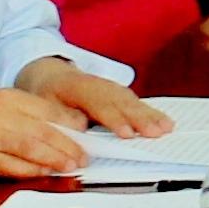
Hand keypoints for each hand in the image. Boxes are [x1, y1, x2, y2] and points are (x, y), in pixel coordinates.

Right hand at [0, 86, 90, 180]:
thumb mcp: (4, 111)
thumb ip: (34, 116)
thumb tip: (75, 127)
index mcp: (8, 96)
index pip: (48, 109)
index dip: (71, 124)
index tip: (88, 137)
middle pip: (42, 129)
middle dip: (68, 145)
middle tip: (84, 157)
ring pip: (29, 146)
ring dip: (54, 158)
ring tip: (71, 166)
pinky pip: (10, 165)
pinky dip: (31, 170)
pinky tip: (45, 173)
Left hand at [28, 58, 161, 134]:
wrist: (47, 74)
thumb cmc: (44, 96)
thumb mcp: (42, 108)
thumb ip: (61, 120)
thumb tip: (81, 132)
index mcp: (72, 86)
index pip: (97, 103)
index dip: (113, 118)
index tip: (127, 133)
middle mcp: (94, 83)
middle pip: (120, 100)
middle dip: (140, 117)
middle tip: (156, 132)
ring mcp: (107, 86)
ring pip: (130, 99)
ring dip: (149, 114)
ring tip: (166, 128)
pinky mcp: (116, 92)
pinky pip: (133, 100)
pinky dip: (149, 111)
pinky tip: (162, 120)